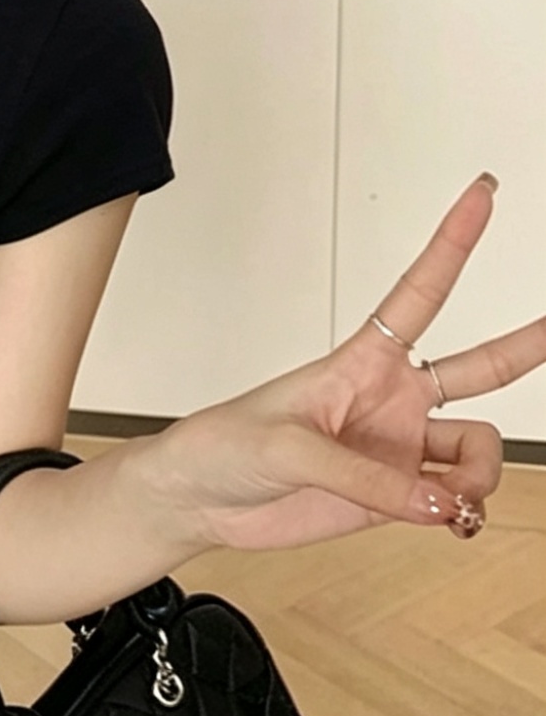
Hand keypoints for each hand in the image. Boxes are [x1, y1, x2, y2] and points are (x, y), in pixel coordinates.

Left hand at [152, 175, 545, 551]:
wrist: (201, 500)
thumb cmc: (225, 445)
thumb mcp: (285, 446)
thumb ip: (363, 476)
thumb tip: (438, 504)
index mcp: (361, 361)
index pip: (418, 292)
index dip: (452, 244)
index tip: (482, 195)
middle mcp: (391, 398)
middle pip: (479, 367)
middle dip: (526, 345)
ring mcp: (399, 447)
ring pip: (478, 449)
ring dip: (477, 476)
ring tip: (447, 500)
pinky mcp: (398, 497)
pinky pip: (458, 500)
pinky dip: (463, 512)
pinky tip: (446, 519)